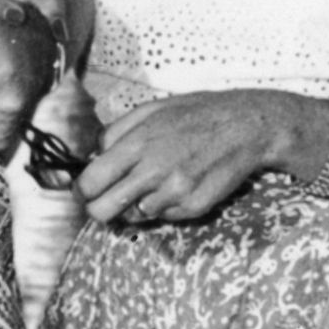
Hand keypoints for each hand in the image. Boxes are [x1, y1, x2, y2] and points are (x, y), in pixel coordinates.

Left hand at [77, 90, 295, 226]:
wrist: (245, 126)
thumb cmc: (196, 114)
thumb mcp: (150, 110)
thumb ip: (115, 133)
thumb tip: (92, 156)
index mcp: (136, 143)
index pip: (90, 182)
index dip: (82, 190)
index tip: (87, 190)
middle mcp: (153, 171)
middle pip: (102, 211)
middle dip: (98, 209)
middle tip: (108, 199)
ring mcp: (174, 193)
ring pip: (133, 216)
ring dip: (136, 204)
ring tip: (154, 184)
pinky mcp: (194, 207)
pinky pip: (163, 217)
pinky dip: (165, 206)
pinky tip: (178, 185)